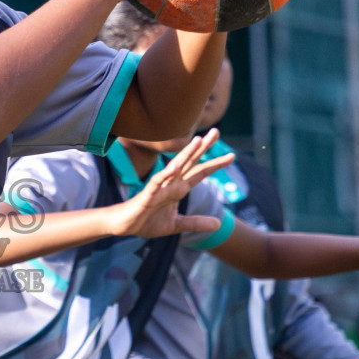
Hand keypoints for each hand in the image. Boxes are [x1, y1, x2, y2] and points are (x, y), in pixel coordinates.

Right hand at [108, 129, 233, 238]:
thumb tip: (218, 224)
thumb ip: (196, 223)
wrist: (125, 226)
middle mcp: (171, 183)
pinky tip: (174, 168)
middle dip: (203, 148)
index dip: (216, 164)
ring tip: (198, 141)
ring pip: (175, 167)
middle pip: (190, 162)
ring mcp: (159, 187)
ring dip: (186, 154)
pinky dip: (165, 175)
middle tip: (216, 131)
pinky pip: (156, 183)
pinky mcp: (147, 194)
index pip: (200, 173)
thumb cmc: (148, 221)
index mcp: (179, 188)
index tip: (232, 155)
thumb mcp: (177, 225)